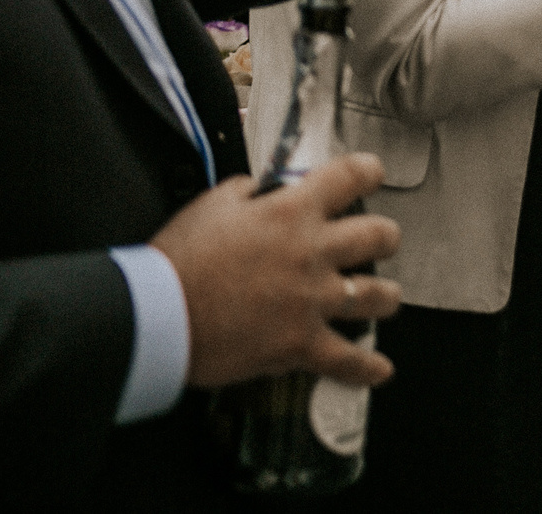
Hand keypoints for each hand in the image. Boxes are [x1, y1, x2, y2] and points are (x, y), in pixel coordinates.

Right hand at [152, 154, 403, 388]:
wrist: (157, 314)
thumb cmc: (178, 259)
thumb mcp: (213, 203)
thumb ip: (250, 192)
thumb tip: (267, 189)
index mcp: (292, 211)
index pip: (352, 176)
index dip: (369, 171)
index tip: (372, 174)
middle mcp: (312, 252)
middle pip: (380, 236)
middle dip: (384, 237)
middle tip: (379, 242)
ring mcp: (311, 300)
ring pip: (378, 296)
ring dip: (384, 297)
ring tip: (383, 298)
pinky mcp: (300, 344)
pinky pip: (347, 360)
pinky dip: (366, 369)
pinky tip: (379, 370)